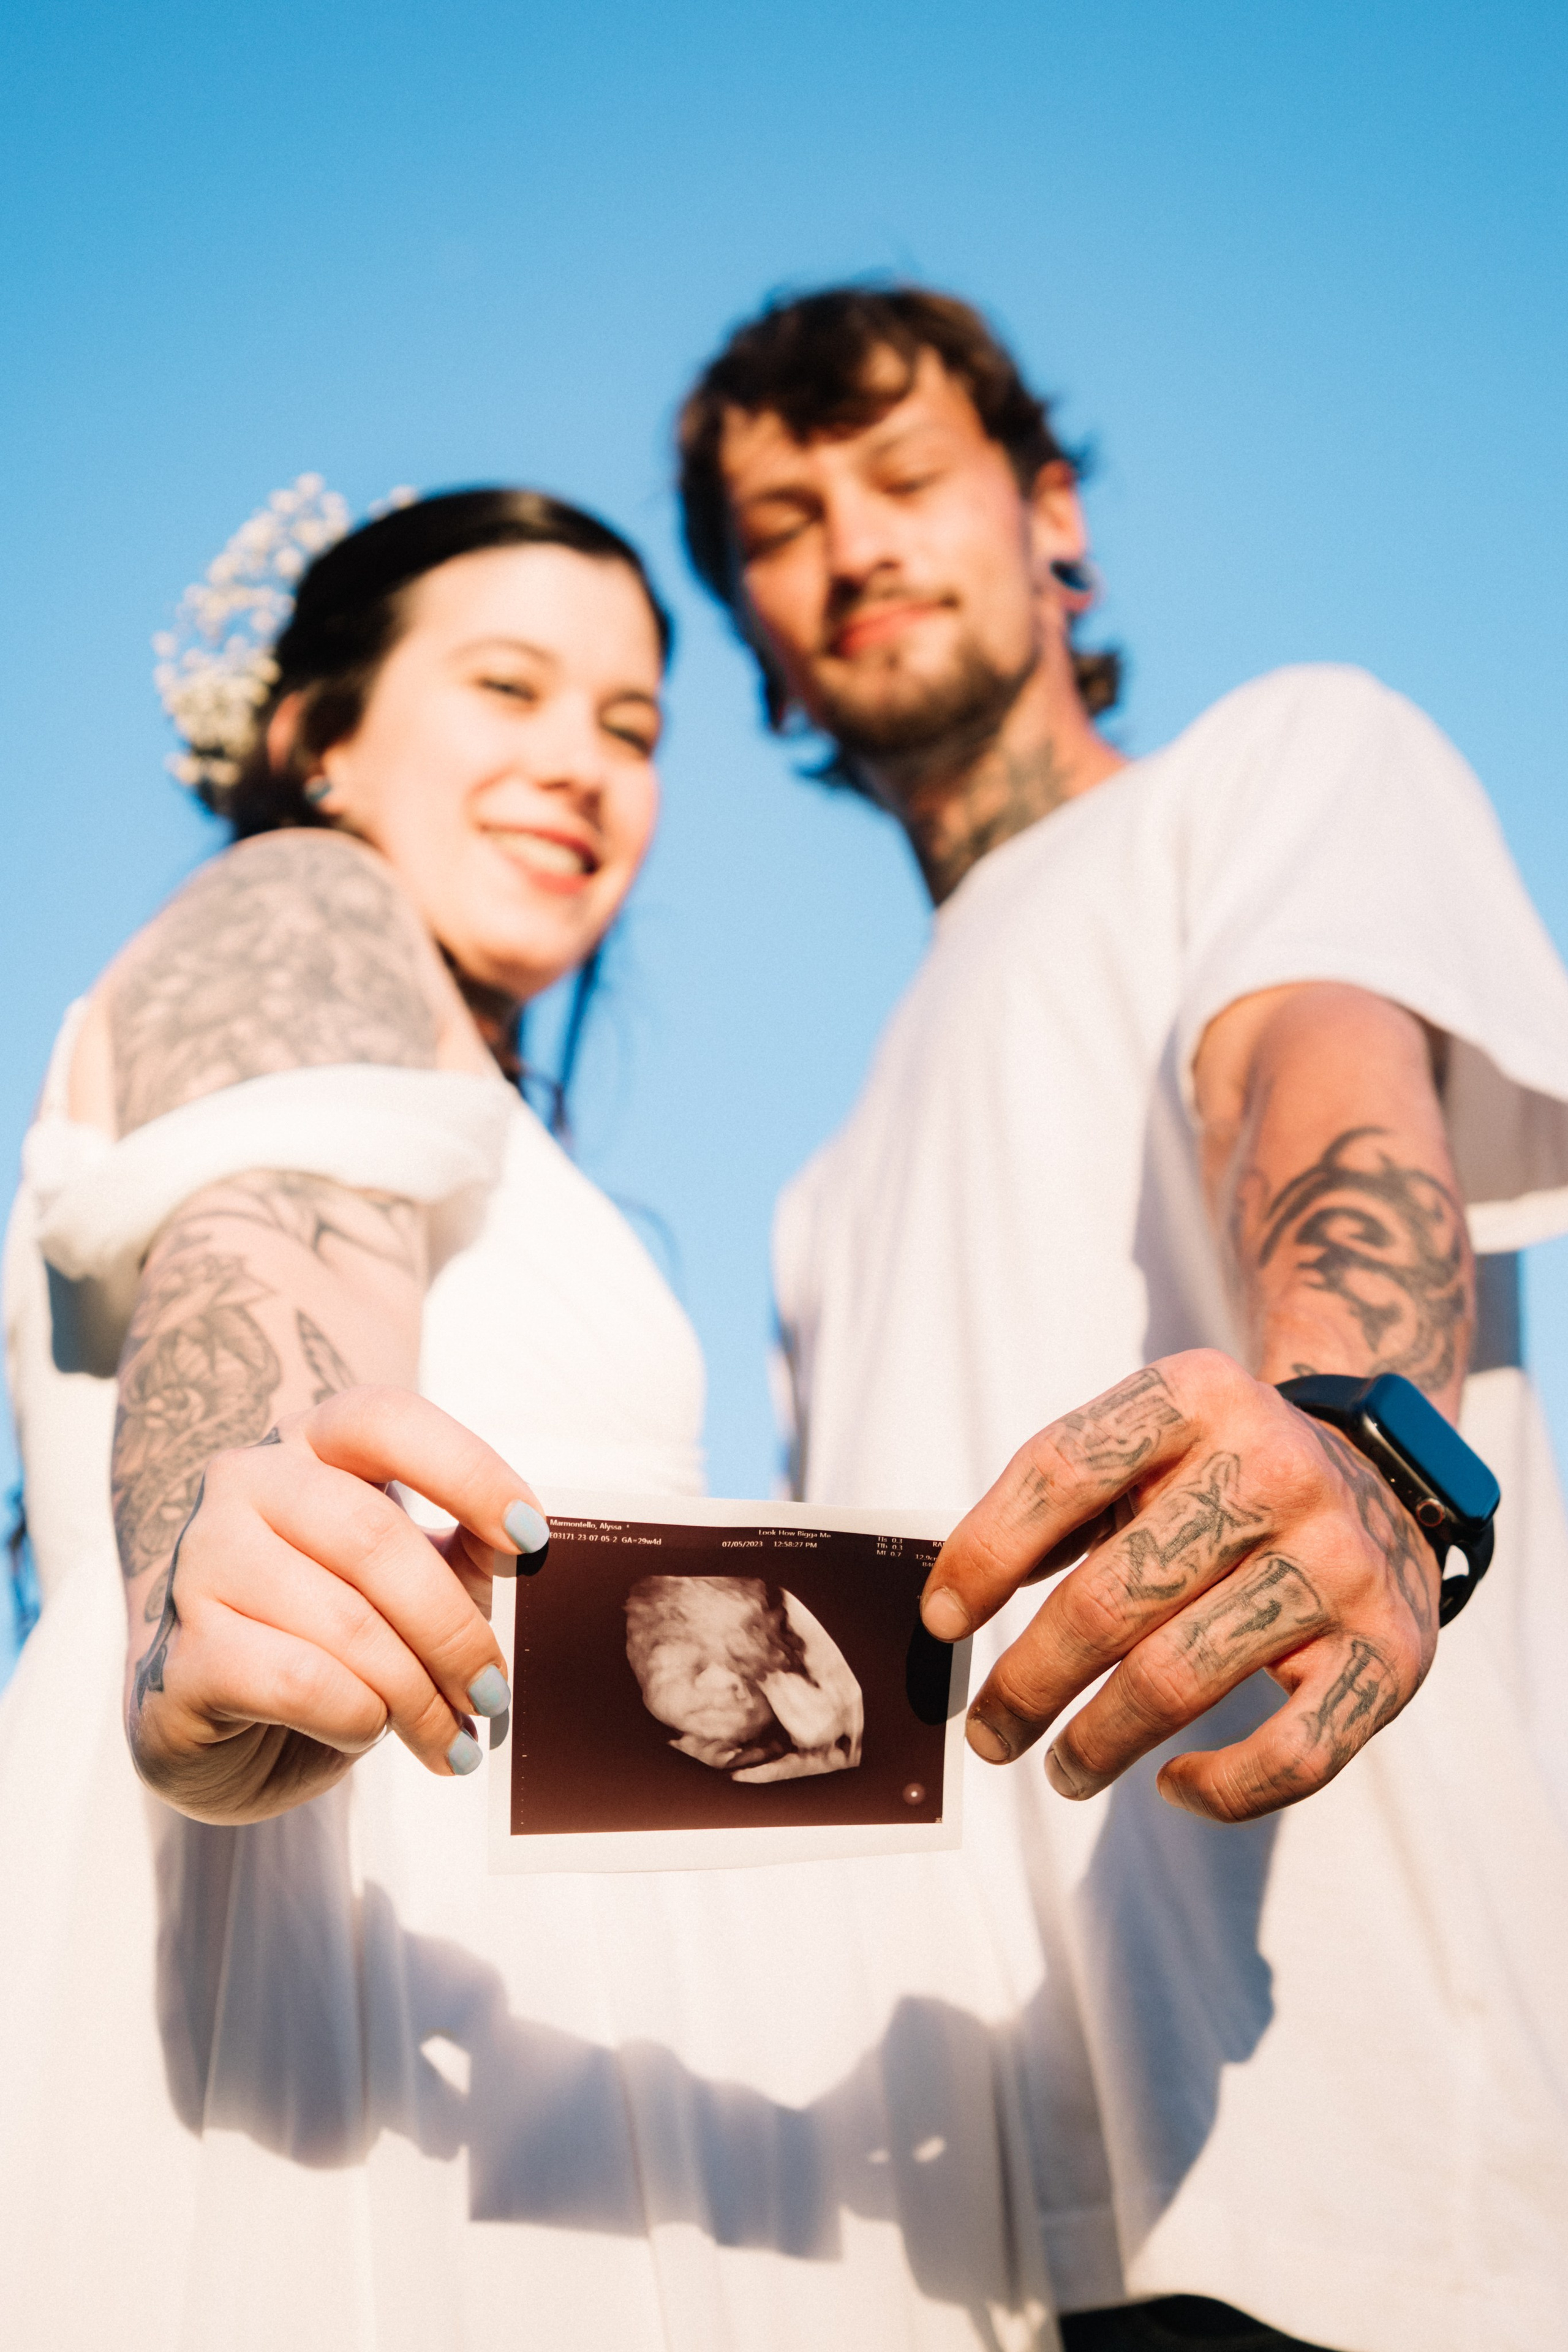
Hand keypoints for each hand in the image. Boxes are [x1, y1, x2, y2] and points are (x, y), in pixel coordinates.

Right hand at [126, 1385, 547, 1823]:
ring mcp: (200, 1565)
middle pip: (375, 1537)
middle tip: (494, 1689)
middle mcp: (243, 1484)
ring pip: (345, 1622)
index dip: (469, 1470)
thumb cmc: (330, 1636)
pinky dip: (360, 1717)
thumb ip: (466, 1554)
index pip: (385, 1420)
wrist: (220, 1724)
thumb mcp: (408, 1583)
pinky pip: (302, 1683)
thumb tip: (532, 1550)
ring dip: (419, 1692)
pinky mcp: (183, 1657)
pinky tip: (371, 1732)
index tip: (533, 1539)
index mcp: (307, 1444)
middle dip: (454, 1628)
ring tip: (452, 1736)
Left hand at [920, 1349, 1439, 1821]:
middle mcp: (1278, 1469)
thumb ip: (1055, 1509)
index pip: (1062, 1471)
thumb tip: (947, 1606)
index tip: (938, 1623)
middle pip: (1113, 1596)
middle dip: (1029, 1681)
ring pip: (1181, 1679)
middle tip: (988, 1732)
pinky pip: (1293, 1754)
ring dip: (1097, 1742)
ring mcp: (1341, 1561)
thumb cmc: (1219, 1481)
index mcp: (1199, 1396)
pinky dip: (1220, 1789)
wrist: (1386, 1480)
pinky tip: (1173, 1784)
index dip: (985, 1553)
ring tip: (1060, 1769)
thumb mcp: (1146, 1450)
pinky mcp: (1393, 1650)